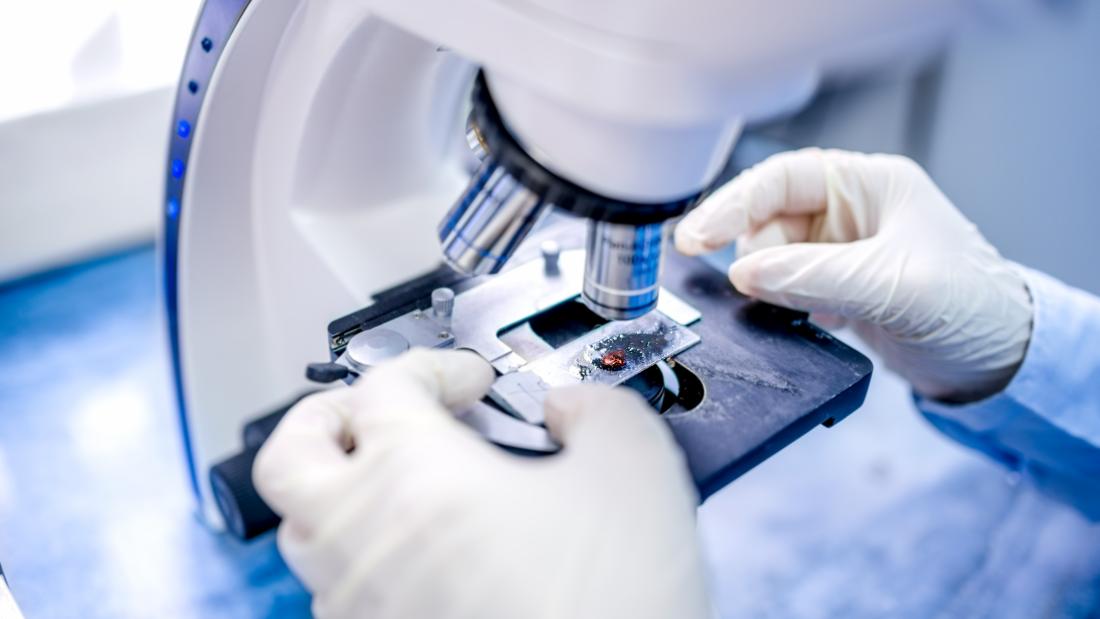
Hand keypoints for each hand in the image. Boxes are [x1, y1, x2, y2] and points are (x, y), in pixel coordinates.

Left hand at [253, 349, 710, 618]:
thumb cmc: (606, 605)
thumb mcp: (635, 468)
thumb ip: (598, 408)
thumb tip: (570, 409)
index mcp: (415, 475)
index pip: (384, 384)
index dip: (433, 365)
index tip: (469, 381)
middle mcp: (364, 538)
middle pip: (288, 455)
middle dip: (326, 416)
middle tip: (373, 411)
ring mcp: (359, 604)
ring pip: (303, 531)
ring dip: (339, 492)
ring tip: (395, 484)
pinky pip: (337, 595)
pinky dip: (363, 558)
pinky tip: (421, 558)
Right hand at [675, 148, 1031, 402]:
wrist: (997, 362)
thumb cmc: (971, 306)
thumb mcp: (892, 286)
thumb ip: (813, 276)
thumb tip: (744, 273)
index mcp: (868, 184)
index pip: (780, 179)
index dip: (732, 204)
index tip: (696, 237)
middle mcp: (849, 210)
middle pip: (766, 220)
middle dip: (754, 256)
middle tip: (753, 290)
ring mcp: (839, 250)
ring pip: (769, 258)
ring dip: (769, 286)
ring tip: (805, 311)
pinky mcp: (833, 286)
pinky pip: (783, 288)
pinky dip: (780, 305)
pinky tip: (809, 321)